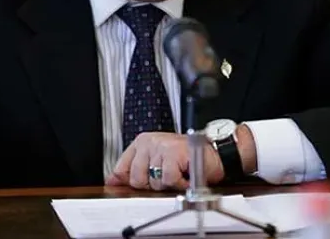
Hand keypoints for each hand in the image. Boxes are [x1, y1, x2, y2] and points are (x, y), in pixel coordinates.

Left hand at [105, 132, 223, 190]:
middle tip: (167, 176)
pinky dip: (179, 183)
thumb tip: (114, 180)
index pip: (122, 167)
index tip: (134, 186)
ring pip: (152, 181)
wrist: (215, 154)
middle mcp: (150, 142)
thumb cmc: (189, 158)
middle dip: (153, 184)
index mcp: (143, 142)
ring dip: (168, 184)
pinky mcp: (173, 153)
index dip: (127, 182)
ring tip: (178, 173)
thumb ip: (135, 168)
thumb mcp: (157, 161)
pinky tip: (184, 174)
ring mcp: (161, 146)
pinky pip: (168, 180)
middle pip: (136, 179)